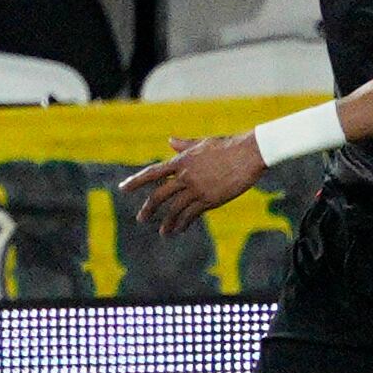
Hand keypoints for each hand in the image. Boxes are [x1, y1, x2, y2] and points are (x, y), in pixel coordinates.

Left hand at [120, 130, 264, 237]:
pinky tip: (178, 230)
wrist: (249, 153)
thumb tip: (170, 140)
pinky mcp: (210, 199)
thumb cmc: (227, 145)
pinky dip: (183, 223)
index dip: (136, 181)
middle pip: (160, 195)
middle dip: (148, 208)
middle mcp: (186, 176)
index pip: (153, 172)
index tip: (123, 188)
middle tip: (141, 219)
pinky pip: (192, 215)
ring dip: (167, 222)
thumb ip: (184, 145)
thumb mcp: (202, 143)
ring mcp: (197, 189)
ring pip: (175, 209)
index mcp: (181, 161)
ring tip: (162, 232)